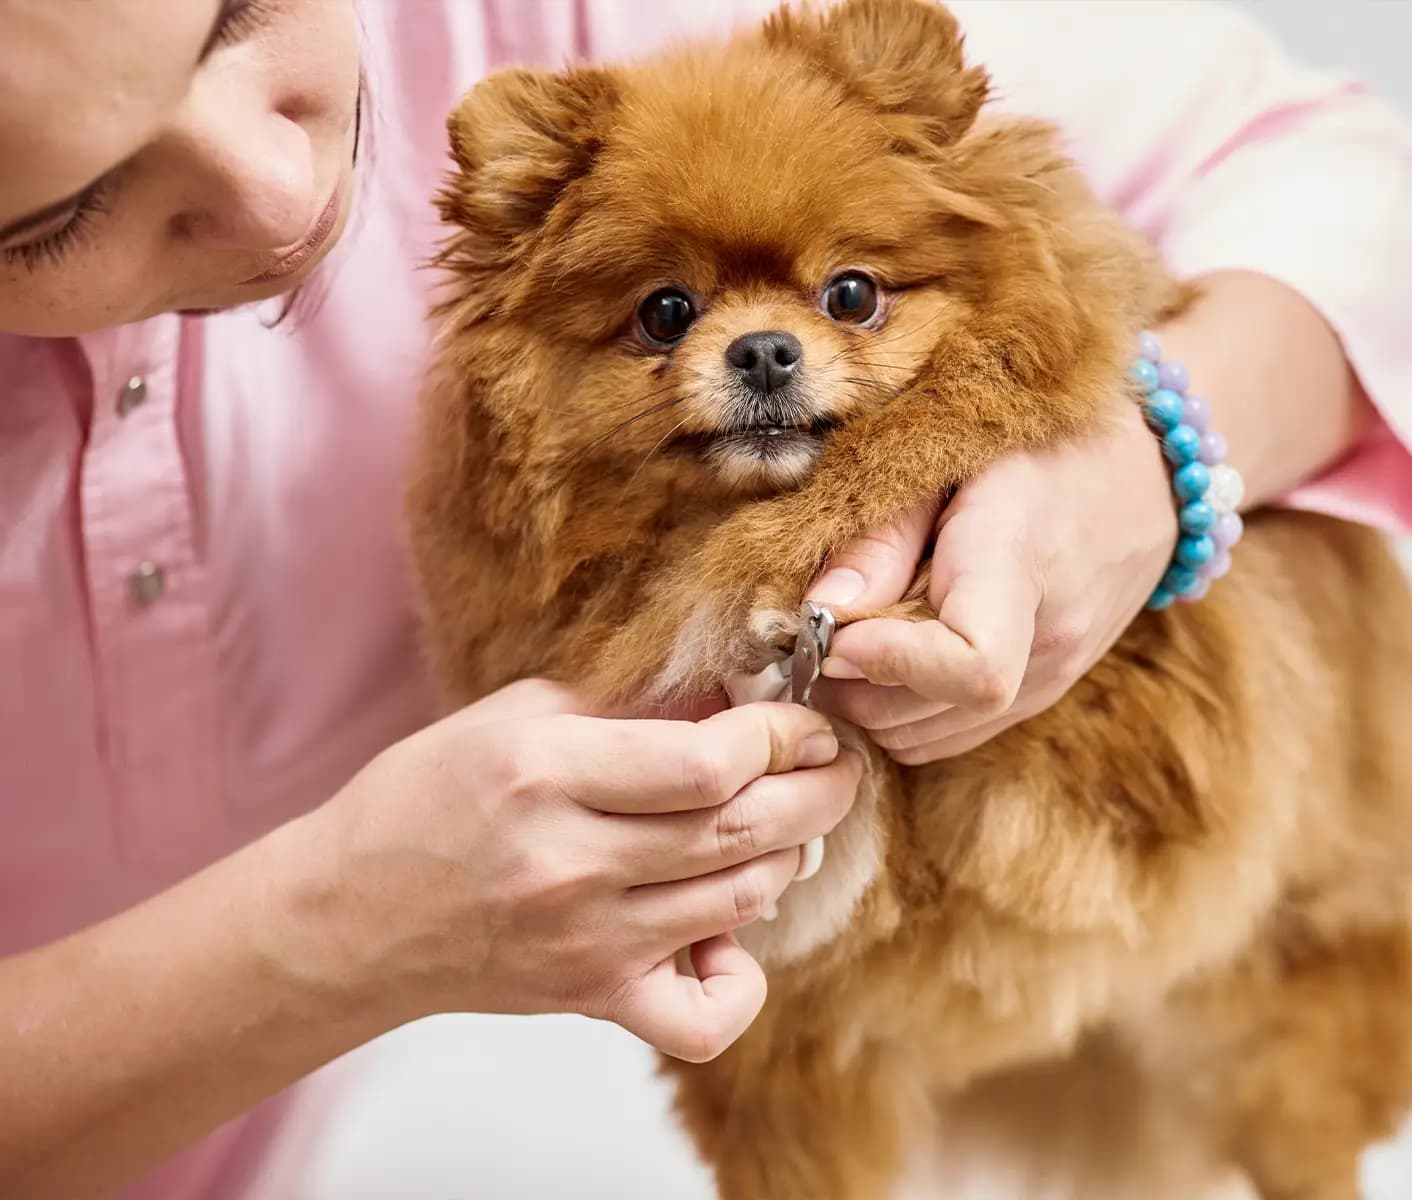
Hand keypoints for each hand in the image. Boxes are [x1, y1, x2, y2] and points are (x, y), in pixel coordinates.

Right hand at [302, 679, 860, 1061]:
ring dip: (791, 852)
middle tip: (837, 764)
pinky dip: (743, 978)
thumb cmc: (428, 798)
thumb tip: (738, 697)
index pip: (711, 764)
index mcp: (548, 773)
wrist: (350, 916)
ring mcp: (585, 942)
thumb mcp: (517, 715)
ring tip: (787, 818)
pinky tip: (727, 932)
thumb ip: (629, 706)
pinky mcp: (592, 997)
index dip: (783, 737)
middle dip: (820, 789)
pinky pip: (705, 1016)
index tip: (805, 721)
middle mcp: (571, 864)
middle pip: (744, 830)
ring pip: (742, 899)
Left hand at [806, 400, 1174, 763]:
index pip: (972, 667)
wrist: (1145, 478)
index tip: (837, 629)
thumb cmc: (1034, 449)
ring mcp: (1051, 678)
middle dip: (848, 683)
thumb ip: (881, 537)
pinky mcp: (1043, 696)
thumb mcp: (947, 458)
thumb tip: (817, 612)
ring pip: (925, 737)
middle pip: (925, 713)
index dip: (889, 661)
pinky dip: (902, 711)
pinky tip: (890, 654)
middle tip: (814, 631)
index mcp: (1020, 563)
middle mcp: (1047, 639)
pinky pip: (950, 734)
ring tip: (850, 638)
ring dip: (869, 702)